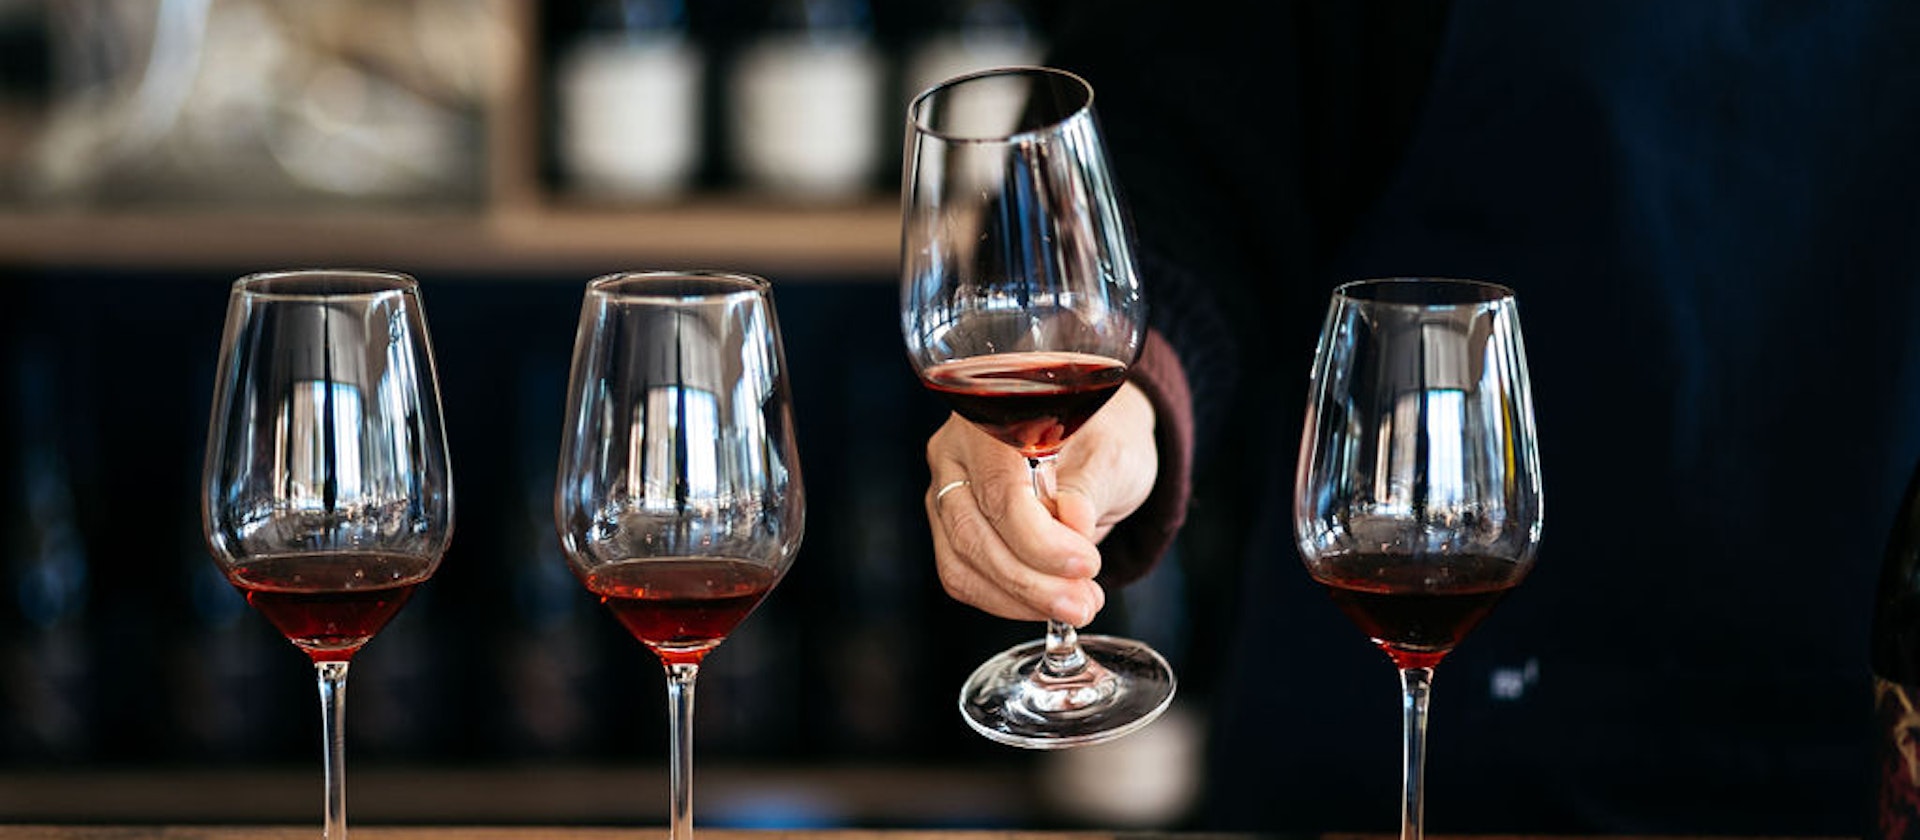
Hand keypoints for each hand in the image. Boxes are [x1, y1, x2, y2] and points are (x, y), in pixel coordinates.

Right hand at [924, 382, 1158, 625]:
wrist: (1093, 445)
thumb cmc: (1103, 439)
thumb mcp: (1114, 455)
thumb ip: (1090, 488)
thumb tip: (1074, 523)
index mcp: (993, 415)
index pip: (1000, 489)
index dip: (1040, 540)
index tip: (1085, 565)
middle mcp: (955, 450)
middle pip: (971, 530)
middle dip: (1030, 581)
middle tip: (1082, 603)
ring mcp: (945, 489)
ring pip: (960, 561)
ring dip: (1018, 597)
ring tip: (1075, 606)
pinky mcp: (949, 526)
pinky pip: (962, 575)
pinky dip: (1004, 600)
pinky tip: (1045, 601)